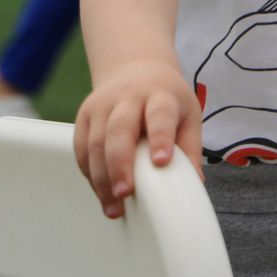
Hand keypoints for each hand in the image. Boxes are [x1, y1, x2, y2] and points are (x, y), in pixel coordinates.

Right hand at [74, 57, 202, 218]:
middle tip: (125, 193)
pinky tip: (102, 193)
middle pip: (119, 129)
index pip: (160, 115)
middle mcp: (128, 97)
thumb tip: (193, 183)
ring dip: (102, 178)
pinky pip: (82, 148)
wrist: (135, 69)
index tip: (161, 162)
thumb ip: (190, 148)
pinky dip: (90, 174)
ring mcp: (102, 106)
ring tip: (114, 206)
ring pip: (96, 142)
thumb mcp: (188, 114)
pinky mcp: (84, 116)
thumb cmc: (166, 99)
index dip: (160, 138)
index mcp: (160, 95)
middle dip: (120, 164)